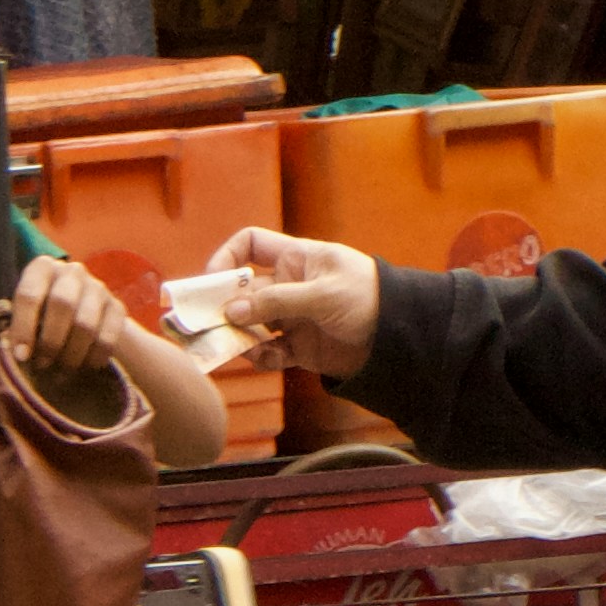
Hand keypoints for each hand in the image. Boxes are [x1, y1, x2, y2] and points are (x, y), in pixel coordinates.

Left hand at [0, 253, 133, 379]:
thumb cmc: (42, 321)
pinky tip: (86, 369)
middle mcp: (71, 272)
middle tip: (42, 366)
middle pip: (62, 303)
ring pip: (86, 322)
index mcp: (40, 269)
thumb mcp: (16, 321)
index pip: (29, 293)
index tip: (19, 356)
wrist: (88, 324)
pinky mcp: (118, 307)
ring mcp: (98, 288)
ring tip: (61, 373)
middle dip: (49, 340)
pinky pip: (109, 334)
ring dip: (72, 353)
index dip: (23, 326)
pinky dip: (95, 356)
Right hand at [207, 225, 380, 378]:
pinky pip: (269, 353)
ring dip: (240, 337)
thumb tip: (233, 311)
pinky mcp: (299, 347)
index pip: (250, 245)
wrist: (401, 337)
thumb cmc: (368, 298)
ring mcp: (291, 317)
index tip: (212, 281)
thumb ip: (278, 301)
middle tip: (204, 325)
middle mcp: (287, 286)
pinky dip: (262, 358)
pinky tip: (266, 359)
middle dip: (223, 308)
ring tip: (239, 348)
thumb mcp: (323, 293)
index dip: (227, 257)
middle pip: (241, 292)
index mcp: (294, 259)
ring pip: (250, 326)